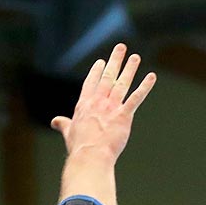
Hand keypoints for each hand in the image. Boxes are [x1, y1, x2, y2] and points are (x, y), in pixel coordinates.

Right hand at [51, 43, 156, 160]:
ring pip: (122, 83)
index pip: (91, 82)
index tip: (101, 61)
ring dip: (129, 68)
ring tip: (135, 57)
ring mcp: (111, 108)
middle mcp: (98, 102)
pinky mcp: (124, 116)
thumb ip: (63, 124)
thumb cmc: (79, 148)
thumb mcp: (68, 132)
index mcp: (84, 105)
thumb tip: (55, 122)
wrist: (90, 157)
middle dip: (115, 60)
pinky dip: (145, 86)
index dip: (97, 70)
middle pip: (108, 77)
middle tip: (121, 48)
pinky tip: (151, 77)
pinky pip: (136, 98)